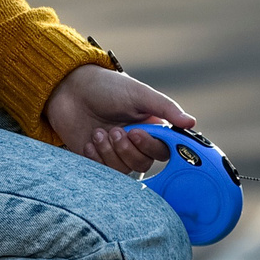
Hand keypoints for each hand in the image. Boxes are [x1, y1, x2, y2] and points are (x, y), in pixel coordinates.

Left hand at [45, 62, 197, 174]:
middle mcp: (135, 142)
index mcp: (150, 127)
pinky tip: (89, 141)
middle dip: (126, 149)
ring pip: (123, 170)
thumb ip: (165, 107)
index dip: (150, 145)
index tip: (136, 132)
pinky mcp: (96, 160)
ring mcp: (115, 152)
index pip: (162, 149)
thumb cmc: (106, 87)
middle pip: (144, 164)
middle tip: (114, 130)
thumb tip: (191, 122)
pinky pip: (103, 173)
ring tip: (98, 132)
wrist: (68, 90)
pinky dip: (95, 158)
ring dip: (109, 152)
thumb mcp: (138, 93)